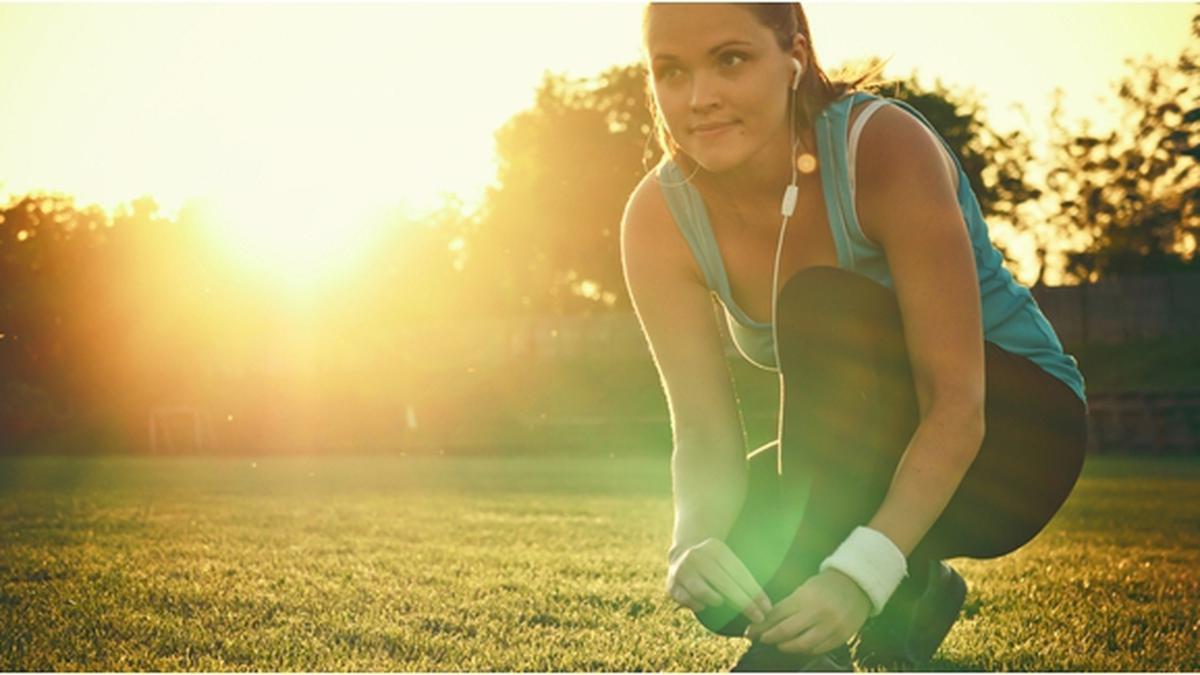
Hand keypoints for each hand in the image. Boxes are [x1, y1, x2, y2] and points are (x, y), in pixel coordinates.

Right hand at [665, 538, 772, 623]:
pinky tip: (703, 606)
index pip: (738, 573)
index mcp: (715, 548)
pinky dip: (697, 604)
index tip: (767, 608)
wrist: (681, 554)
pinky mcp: (671, 584)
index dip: (754, 592)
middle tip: (758, 617)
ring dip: (716, 601)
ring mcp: (682, 570)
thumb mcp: (726, 561)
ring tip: (723, 604)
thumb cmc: (714, 565)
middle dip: (744, 603)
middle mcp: (698, 556)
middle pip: (724, 584)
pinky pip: (686, 599)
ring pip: (703, 591)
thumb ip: (742, 578)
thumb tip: (765, 604)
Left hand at [744, 569, 870, 654]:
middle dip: (769, 637)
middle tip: (761, 639)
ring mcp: (830, 626)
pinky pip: (818, 649)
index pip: (776, 615)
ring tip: (779, 644)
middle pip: (785, 632)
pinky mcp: (841, 636)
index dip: (760, 626)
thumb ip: (787, 606)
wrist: (857, 584)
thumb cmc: (825, 585)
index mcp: (805, 597)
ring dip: (786, 646)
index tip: (750, 632)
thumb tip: (765, 621)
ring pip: (801, 645)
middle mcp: (817, 612)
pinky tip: (798, 647)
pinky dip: (805, 650)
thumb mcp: (804, 589)